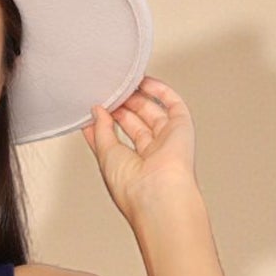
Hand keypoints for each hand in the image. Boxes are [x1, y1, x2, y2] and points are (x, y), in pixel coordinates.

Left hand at [80, 76, 197, 218]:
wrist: (158, 194)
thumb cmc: (133, 188)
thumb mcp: (105, 155)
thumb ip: (100, 131)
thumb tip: (96, 112)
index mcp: (132, 168)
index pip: (116, 140)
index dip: (104, 123)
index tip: (93, 108)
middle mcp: (151, 155)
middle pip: (134, 123)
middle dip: (120, 107)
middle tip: (107, 93)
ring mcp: (167, 141)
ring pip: (152, 112)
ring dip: (137, 97)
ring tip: (121, 83)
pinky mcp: (182, 129)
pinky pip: (173, 104)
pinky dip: (160, 91)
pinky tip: (144, 81)